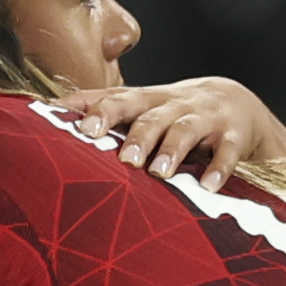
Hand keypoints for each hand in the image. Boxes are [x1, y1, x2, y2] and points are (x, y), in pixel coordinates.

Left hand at [59, 76, 280, 188]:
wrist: (237, 103)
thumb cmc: (174, 112)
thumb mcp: (142, 108)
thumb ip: (103, 111)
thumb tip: (47, 115)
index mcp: (145, 100)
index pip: (116, 99)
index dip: (97, 111)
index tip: (80, 128)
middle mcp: (172, 105)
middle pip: (150, 116)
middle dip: (137, 137)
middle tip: (124, 159)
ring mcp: (204, 118)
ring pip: (185, 130)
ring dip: (171, 151)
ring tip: (157, 173)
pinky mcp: (233, 135)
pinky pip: (227, 151)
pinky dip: (219, 168)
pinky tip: (209, 186)